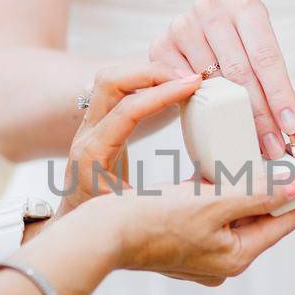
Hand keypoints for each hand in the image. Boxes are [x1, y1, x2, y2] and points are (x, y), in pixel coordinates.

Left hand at [59, 61, 201, 214]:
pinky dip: (144, 81)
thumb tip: (218, 182)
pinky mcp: (99, 121)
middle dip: (152, 72)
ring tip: (182, 79)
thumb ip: (173, 195)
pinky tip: (168, 86)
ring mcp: (90, 124)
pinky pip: (117, 88)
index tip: (193, 86)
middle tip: (190, 77)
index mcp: (95, 154)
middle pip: (111, 80)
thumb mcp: (140, 210)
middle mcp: (87, 133)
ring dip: (146, 72)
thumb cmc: (105, 222)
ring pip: (111, 78)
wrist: (77, 221)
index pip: (129, 109)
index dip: (163, 93)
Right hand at [106, 175, 294, 286]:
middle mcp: (222, 258)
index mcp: (236, 256)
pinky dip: (220, 190)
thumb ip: (256, 193)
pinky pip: (213, 211)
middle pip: (261, 217)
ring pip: (236, 212)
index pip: (283, 223)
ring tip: (267, 159)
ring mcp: (202, 250)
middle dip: (277, 188)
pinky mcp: (183, 238)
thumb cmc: (153, 220)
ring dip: (248, 186)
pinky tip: (223, 167)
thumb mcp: (212, 203)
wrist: (101, 235)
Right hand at [149, 0, 294, 158]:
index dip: (280, 96)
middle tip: (272, 146)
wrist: (193, 40)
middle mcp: (212, 8)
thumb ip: (286, 96)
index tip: (291, 128)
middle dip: (259, 114)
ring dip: (231, 117)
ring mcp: (183, 24)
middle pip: (240, 71)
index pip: (266, 56)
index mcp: (245, 6)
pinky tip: (215, 125)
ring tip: (249, 144)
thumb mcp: (262, 65)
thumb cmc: (235, 51)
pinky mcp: (160, 44)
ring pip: (212, 80)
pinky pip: (182, 84)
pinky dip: (199, 106)